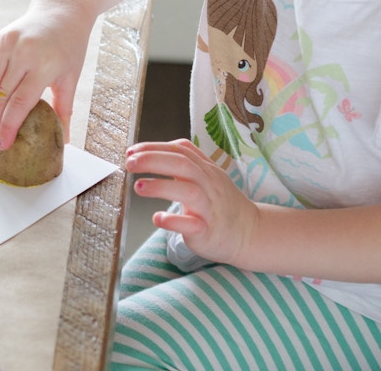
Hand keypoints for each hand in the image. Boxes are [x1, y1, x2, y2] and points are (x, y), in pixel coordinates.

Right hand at [0, 7, 92, 150]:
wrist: (62, 10)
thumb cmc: (70, 47)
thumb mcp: (71, 77)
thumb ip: (63, 109)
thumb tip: (64, 140)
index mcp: (44, 65)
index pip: (21, 102)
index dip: (9, 126)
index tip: (3, 144)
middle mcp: (23, 53)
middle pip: (1, 96)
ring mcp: (8, 44)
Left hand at [126, 139, 258, 266]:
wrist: (250, 232)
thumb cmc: (220, 203)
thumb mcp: (207, 176)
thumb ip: (184, 163)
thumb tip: (148, 152)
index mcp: (205, 170)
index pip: (180, 149)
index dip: (154, 147)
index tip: (131, 151)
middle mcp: (208, 185)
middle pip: (182, 164)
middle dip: (152, 160)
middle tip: (129, 163)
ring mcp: (209, 208)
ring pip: (188, 191)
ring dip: (160, 186)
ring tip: (138, 187)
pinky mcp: (208, 231)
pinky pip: (192, 224)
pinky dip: (173, 221)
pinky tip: (157, 218)